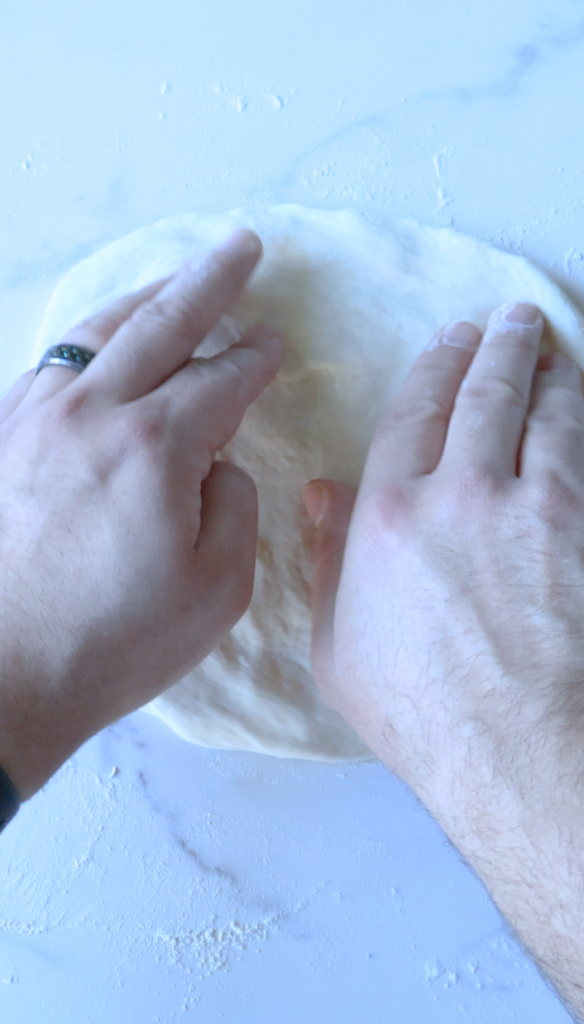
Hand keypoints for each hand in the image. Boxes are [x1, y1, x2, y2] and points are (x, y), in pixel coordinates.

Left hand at [0, 230, 282, 799]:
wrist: (3, 676)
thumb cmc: (115, 642)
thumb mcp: (219, 589)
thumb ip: (236, 507)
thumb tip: (217, 463)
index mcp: (155, 446)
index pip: (222, 378)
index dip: (256, 356)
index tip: (275, 341)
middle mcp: (92, 412)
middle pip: (163, 323)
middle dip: (212, 280)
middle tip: (243, 249)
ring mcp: (35, 418)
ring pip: (97, 332)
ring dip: (146, 297)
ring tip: (176, 279)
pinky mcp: (2, 439)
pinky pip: (51, 363)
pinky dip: (89, 339)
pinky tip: (102, 342)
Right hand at [304, 303, 583, 1016]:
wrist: (523, 753)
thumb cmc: (424, 713)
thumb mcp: (340, 649)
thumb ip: (328, 560)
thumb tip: (322, 496)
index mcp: (391, 517)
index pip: (414, 415)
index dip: (435, 368)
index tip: (450, 341)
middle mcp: (462, 495)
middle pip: (485, 395)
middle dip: (500, 347)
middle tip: (512, 320)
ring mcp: (536, 509)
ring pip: (548, 412)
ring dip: (551, 372)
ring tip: (553, 351)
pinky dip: (583, 416)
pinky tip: (580, 404)